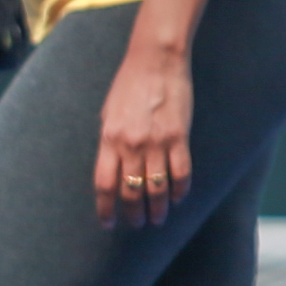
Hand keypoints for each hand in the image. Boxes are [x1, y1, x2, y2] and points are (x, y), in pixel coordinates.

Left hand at [94, 43, 195, 231]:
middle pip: (130, 191)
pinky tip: (178, 198)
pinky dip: (179, 190)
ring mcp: (156, 142)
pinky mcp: (179, 137)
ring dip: (158, 208)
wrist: (155, 62)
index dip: (105, 208)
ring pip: (156, 188)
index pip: (104, 184)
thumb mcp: (108, 114)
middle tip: (136, 224)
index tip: (107, 223)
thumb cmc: (128, 86)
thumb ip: (109, 141)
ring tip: (158, 219)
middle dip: (132, 213)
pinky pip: (181, 172)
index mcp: (108, 139)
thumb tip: (111, 167)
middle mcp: (130, 145)